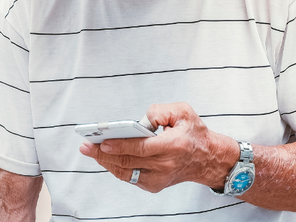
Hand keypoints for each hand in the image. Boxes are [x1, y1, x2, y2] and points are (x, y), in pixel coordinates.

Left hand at [79, 102, 237, 192]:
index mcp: (173, 145)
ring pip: (126, 172)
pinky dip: (117, 168)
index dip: (119, 145)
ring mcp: (160, 177)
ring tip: (91, 151)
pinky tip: (107, 159)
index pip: (141, 147)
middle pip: (128, 161)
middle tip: (86, 146)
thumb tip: (140, 120)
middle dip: (103, 154)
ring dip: (106, 162)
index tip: (102, 142)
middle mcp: (166, 164)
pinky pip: (130, 177)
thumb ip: (160, 110)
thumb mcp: (183, 112)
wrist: (208, 159)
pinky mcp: (155, 185)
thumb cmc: (195, 134)